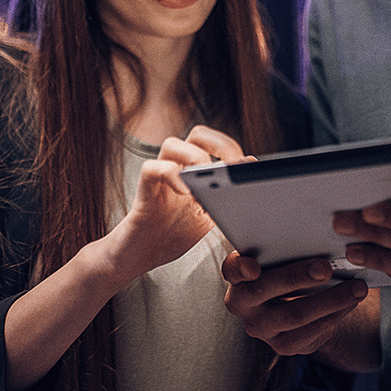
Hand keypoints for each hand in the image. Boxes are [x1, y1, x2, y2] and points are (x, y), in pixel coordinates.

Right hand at [103, 126, 247, 284]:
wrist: (141, 256)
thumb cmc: (173, 234)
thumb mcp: (209, 218)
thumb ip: (225, 199)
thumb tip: (247, 181)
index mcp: (196, 170)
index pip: (216, 143)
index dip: (234, 149)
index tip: (249, 165)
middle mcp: (178, 166)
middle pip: (198, 134)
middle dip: (220, 144)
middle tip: (231, 167)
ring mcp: (160, 175)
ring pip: (173, 143)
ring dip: (195, 158)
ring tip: (205, 181)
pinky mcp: (144, 189)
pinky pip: (153, 168)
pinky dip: (171, 175)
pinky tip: (185, 193)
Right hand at [223, 251, 370, 358]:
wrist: (291, 302)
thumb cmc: (285, 265)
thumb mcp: (279, 254)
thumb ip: (284, 244)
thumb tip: (317, 228)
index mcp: (237, 274)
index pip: (232, 268)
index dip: (240, 267)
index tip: (253, 266)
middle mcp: (242, 303)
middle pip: (265, 290)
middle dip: (297, 277)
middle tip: (325, 267)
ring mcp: (261, 328)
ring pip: (295, 315)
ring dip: (330, 300)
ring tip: (356, 287)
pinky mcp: (282, 346)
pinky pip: (310, 334)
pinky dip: (335, 316)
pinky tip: (351, 303)